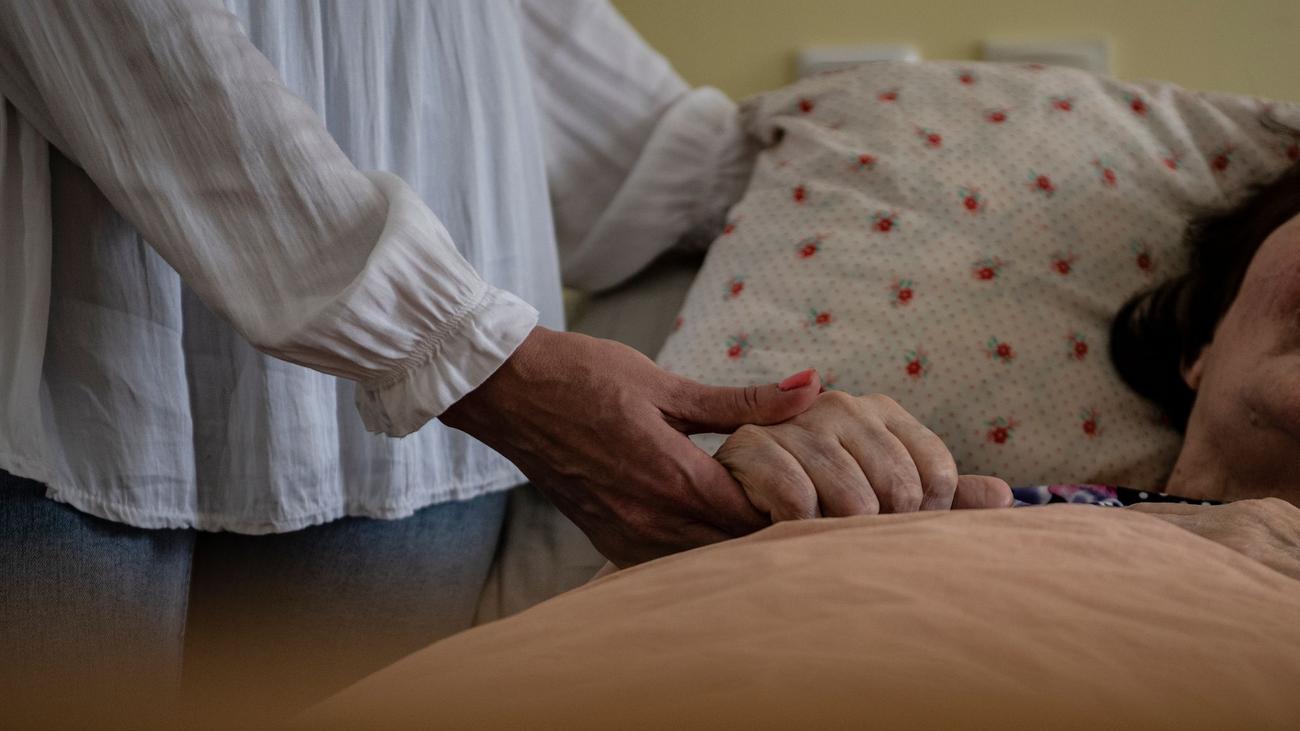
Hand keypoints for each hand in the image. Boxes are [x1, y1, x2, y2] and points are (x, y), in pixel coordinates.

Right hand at [440, 327, 821, 566]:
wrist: (507, 391)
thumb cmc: (584, 376)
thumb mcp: (667, 383)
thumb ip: (742, 399)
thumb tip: (814, 385)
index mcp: (672, 478)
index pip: (756, 517)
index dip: (794, 507)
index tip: (817, 490)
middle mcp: (649, 519)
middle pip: (734, 550)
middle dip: (770, 532)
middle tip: (801, 505)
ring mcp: (624, 535)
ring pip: (701, 561)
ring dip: (732, 544)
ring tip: (758, 514)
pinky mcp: (606, 539)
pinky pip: (666, 561)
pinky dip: (695, 548)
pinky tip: (709, 524)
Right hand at [715, 391, 1011, 520]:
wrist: (730, 508)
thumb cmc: (816, 506)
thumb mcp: (884, 499)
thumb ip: (943, 497)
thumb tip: (1004, 496)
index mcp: (879, 412)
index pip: (937, 473)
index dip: (925, 516)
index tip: (896, 530)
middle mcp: (842, 405)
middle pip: (899, 490)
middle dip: (881, 531)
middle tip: (849, 539)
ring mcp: (797, 422)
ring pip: (854, 502)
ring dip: (839, 535)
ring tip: (819, 535)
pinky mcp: (753, 444)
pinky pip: (801, 505)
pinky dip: (800, 531)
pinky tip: (787, 528)